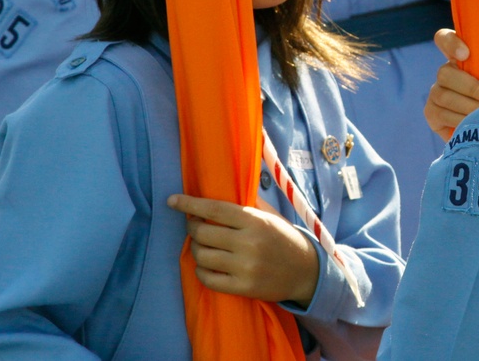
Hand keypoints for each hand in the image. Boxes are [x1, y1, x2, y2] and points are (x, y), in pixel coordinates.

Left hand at [167, 194, 318, 307]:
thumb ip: (246, 204)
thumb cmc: (283, 238)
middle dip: (192, 227)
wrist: (306, 271)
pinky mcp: (243, 287)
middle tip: (194, 225)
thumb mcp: (269, 215)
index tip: (172, 200)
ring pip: (202, 255)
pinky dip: (201, 270)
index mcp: (255, 220)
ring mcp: (245, 267)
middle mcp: (249, 242)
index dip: (190, 204)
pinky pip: (208, 278)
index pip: (214, 209)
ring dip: (195, 248)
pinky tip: (206, 264)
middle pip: (203, 233)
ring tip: (201, 244)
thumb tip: (215, 190)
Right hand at [424, 29, 478, 140]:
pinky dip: (460, 120)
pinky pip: (441, 114)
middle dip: (471, 87)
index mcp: (461, 58)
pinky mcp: (431, 113)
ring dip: (467, 106)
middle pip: (445, 73)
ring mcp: (435, 93)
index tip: (466, 54)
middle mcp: (445, 73)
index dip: (450, 43)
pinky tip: (474, 124)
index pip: (444, 38)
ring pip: (443, 95)